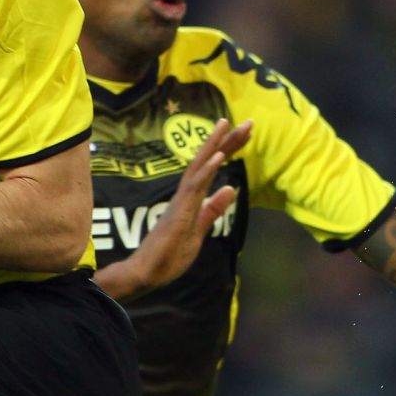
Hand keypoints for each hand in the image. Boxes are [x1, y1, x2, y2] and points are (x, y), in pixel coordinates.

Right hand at [112, 118, 251, 298]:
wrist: (147, 272)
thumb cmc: (169, 255)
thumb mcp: (199, 230)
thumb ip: (213, 210)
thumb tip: (230, 189)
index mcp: (192, 198)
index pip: (212, 168)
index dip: (228, 149)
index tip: (245, 133)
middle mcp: (186, 194)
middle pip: (207, 160)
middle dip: (227, 140)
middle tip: (248, 122)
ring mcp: (182, 201)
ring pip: (199, 166)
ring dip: (214, 145)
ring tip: (227, 124)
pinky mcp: (179, 210)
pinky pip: (194, 186)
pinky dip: (207, 169)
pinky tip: (219, 156)